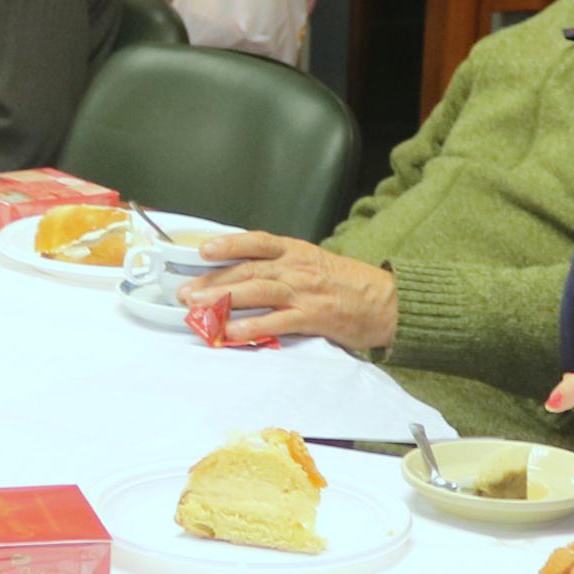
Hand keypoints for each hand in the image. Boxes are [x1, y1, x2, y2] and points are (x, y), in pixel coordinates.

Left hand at [178, 231, 398, 350]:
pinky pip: (275, 322)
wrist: (387, 302)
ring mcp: (304, 292)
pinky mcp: (312, 317)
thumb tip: (245, 276)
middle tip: (185, 290)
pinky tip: (230, 331)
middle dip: (213, 280)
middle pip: (248, 270)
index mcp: (296, 251)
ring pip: (257, 291)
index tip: (203, 249)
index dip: (228, 244)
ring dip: (223, 299)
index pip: (256, 242)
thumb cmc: (349, 285)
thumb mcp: (314, 264)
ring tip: (197, 307)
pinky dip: (250, 327)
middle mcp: (297, 268)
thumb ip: (283, 268)